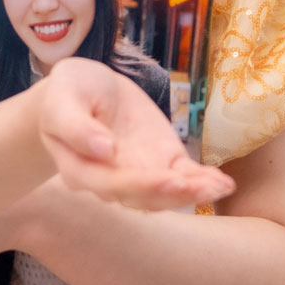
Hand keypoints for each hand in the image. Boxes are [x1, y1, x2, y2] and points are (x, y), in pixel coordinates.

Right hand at [36, 57, 232, 211]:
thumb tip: (103, 150)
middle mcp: (111, 180)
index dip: (137, 184)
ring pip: (166, 192)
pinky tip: (224, 183)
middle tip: (197, 187)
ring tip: (217, 188)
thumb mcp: (61, 100)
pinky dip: (203, 181)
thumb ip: (75, 126)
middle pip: (141, 195)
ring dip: (192, 193)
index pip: (108, 183)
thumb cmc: (67, 94)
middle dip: (171, 193)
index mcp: (81, 170)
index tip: (165, 178)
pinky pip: (183, 177)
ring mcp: (139, 173)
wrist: (85, 89)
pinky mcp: (162, 161)